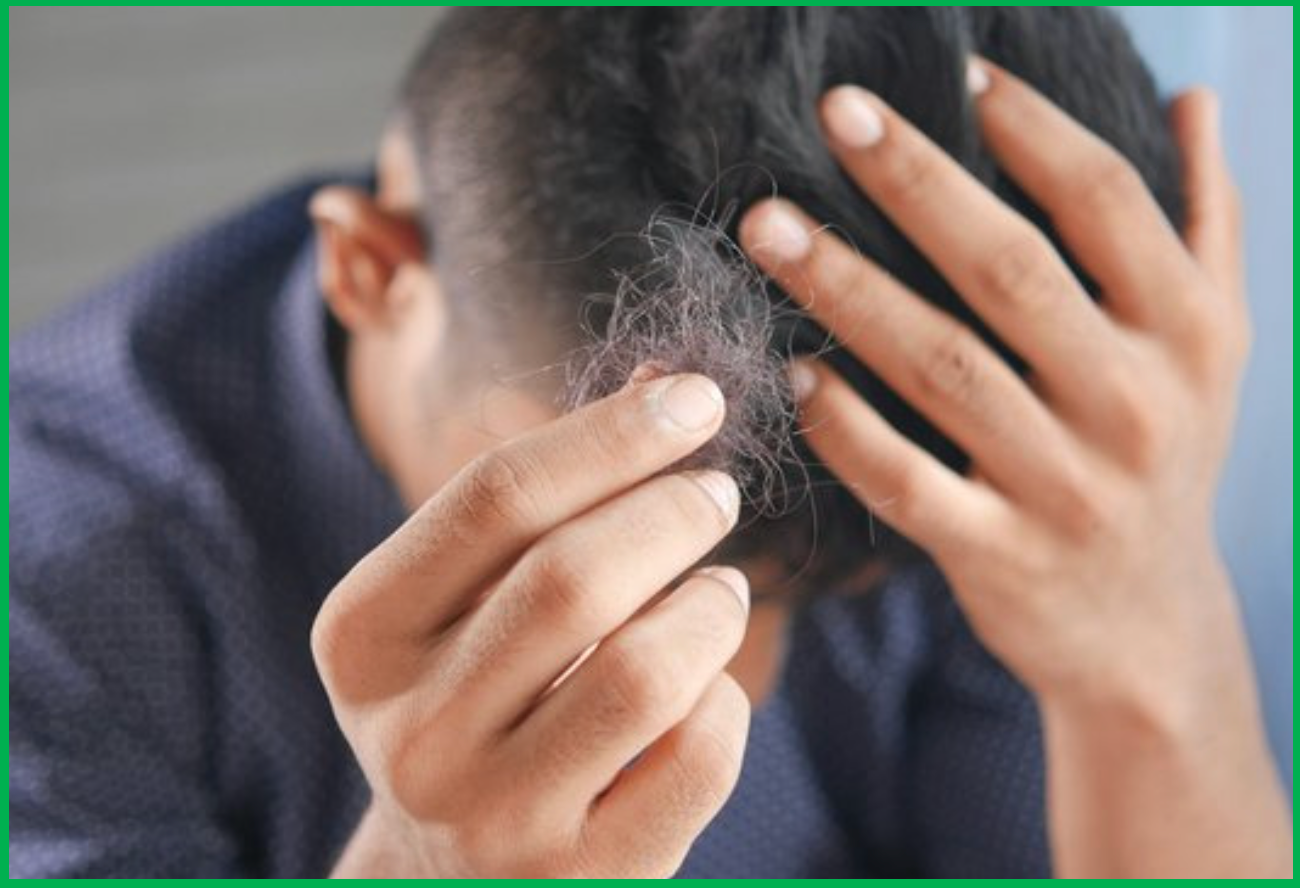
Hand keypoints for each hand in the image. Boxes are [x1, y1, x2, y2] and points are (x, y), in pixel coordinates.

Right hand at [313, 374, 750, 876]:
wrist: (448, 878)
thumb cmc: (474, 698)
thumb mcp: (468, 601)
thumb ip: (550, 496)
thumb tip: (669, 383)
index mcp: (365, 636)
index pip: (494, 498)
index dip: (611, 434)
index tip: (695, 398)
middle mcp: (414, 733)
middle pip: (572, 577)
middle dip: (672, 511)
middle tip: (716, 492)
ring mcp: (496, 818)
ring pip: (646, 673)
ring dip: (712, 606)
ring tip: (722, 589)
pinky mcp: (585, 878)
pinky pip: (698, 758)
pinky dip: (727, 700)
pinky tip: (707, 687)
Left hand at [740, 61, 1287, 875]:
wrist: (1148, 628)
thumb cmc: (1164, 458)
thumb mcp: (1211, 347)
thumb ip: (1205, 224)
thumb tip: (1194, 99)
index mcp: (1187, 333)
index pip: (1106, 203)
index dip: (1031, 128)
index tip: (955, 69)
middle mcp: (1134, 403)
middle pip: (1010, 270)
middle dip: (915, 183)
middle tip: (833, 113)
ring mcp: (1064, 486)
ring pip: (942, 368)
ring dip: (848, 290)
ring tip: (767, 227)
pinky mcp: (1000, 556)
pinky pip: (909, 482)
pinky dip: (846, 426)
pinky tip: (794, 372)